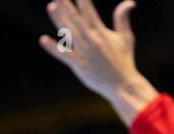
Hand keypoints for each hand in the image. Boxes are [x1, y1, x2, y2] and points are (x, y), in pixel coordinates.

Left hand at [39, 1, 158, 126]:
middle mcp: (91, 39)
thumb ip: (122, 18)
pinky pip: (63, 55)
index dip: (82, 0)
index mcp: (100, 32)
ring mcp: (83, 52)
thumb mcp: (126, 37)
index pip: (89, 11)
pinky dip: (53, 48)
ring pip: (68, 32)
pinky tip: (43, 40)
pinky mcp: (78, 65)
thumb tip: (130, 1)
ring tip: (51, 6)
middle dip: (66, 4)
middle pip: (76, 18)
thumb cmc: (124, 61)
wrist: (122, 85)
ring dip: (59, 19)